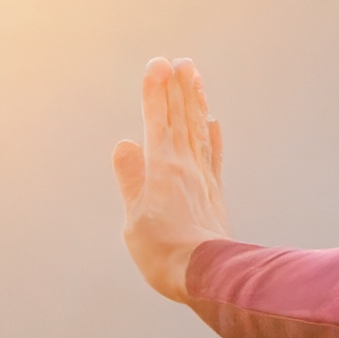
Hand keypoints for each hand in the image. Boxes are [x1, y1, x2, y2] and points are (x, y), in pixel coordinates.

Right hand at [113, 56, 230, 301]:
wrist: (207, 277)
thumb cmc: (163, 253)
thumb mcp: (136, 217)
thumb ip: (131, 178)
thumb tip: (124, 143)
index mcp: (162, 169)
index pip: (157, 121)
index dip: (156, 91)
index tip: (158, 64)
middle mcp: (186, 168)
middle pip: (181, 120)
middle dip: (178, 89)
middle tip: (180, 61)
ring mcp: (203, 179)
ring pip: (199, 131)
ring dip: (196, 103)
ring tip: (195, 77)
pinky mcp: (214, 194)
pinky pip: (213, 156)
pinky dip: (213, 136)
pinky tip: (213, 121)